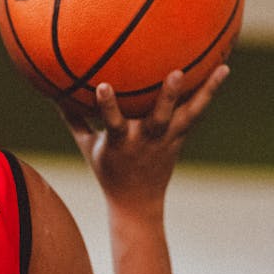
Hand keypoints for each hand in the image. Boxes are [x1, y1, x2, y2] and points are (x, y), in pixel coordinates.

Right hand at [64, 66, 229, 213]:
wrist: (137, 203)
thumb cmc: (109, 171)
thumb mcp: (88, 148)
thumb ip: (74, 120)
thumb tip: (52, 93)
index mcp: (121, 144)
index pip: (112, 123)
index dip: (107, 106)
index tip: (101, 86)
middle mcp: (146, 141)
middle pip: (159, 119)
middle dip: (166, 98)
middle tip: (175, 73)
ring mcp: (167, 141)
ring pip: (187, 116)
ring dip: (203, 93)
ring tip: (221, 69)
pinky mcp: (180, 139)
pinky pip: (196, 114)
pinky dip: (207, 94)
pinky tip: (221, 71)